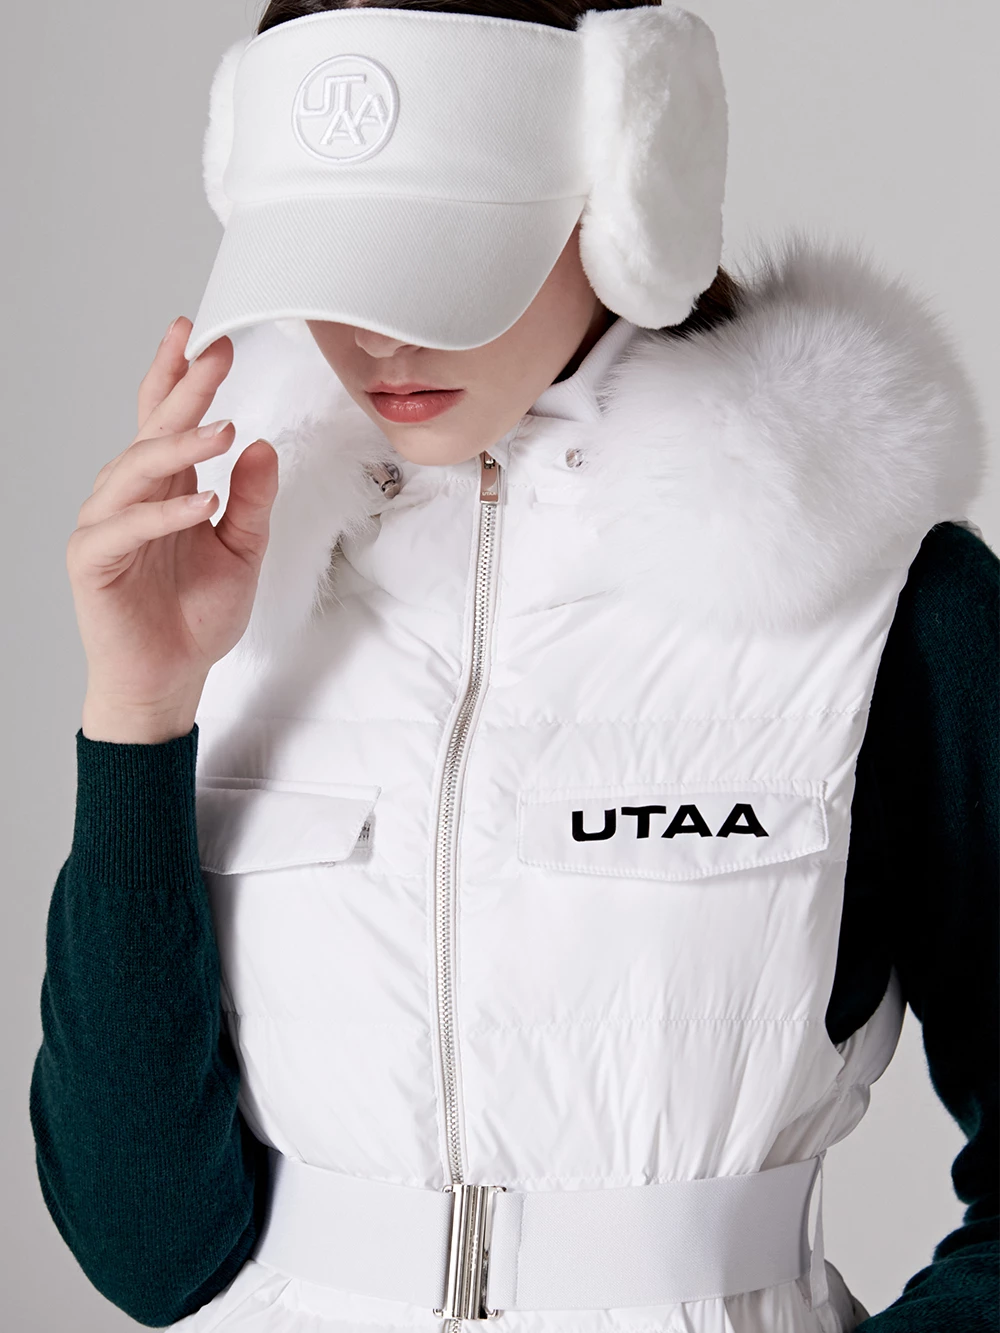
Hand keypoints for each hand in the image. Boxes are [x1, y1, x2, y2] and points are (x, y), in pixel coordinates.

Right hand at [69, 317, 277, 742]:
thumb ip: (253, 501)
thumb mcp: (243, 551)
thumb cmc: (197, 615)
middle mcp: (132, 497)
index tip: (207, 338)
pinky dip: (163, 513)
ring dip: (180, 447)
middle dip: (184, 389)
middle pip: (153, 430)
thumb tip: (264, 447)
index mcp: (166, 487)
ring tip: (224, 430)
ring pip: (136, 469)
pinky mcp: (93, 560)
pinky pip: (126, 527)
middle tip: (216, 353)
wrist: (171, 677)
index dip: (181, 377)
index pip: (167, 420)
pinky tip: (201, 501)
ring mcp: (107, 525)